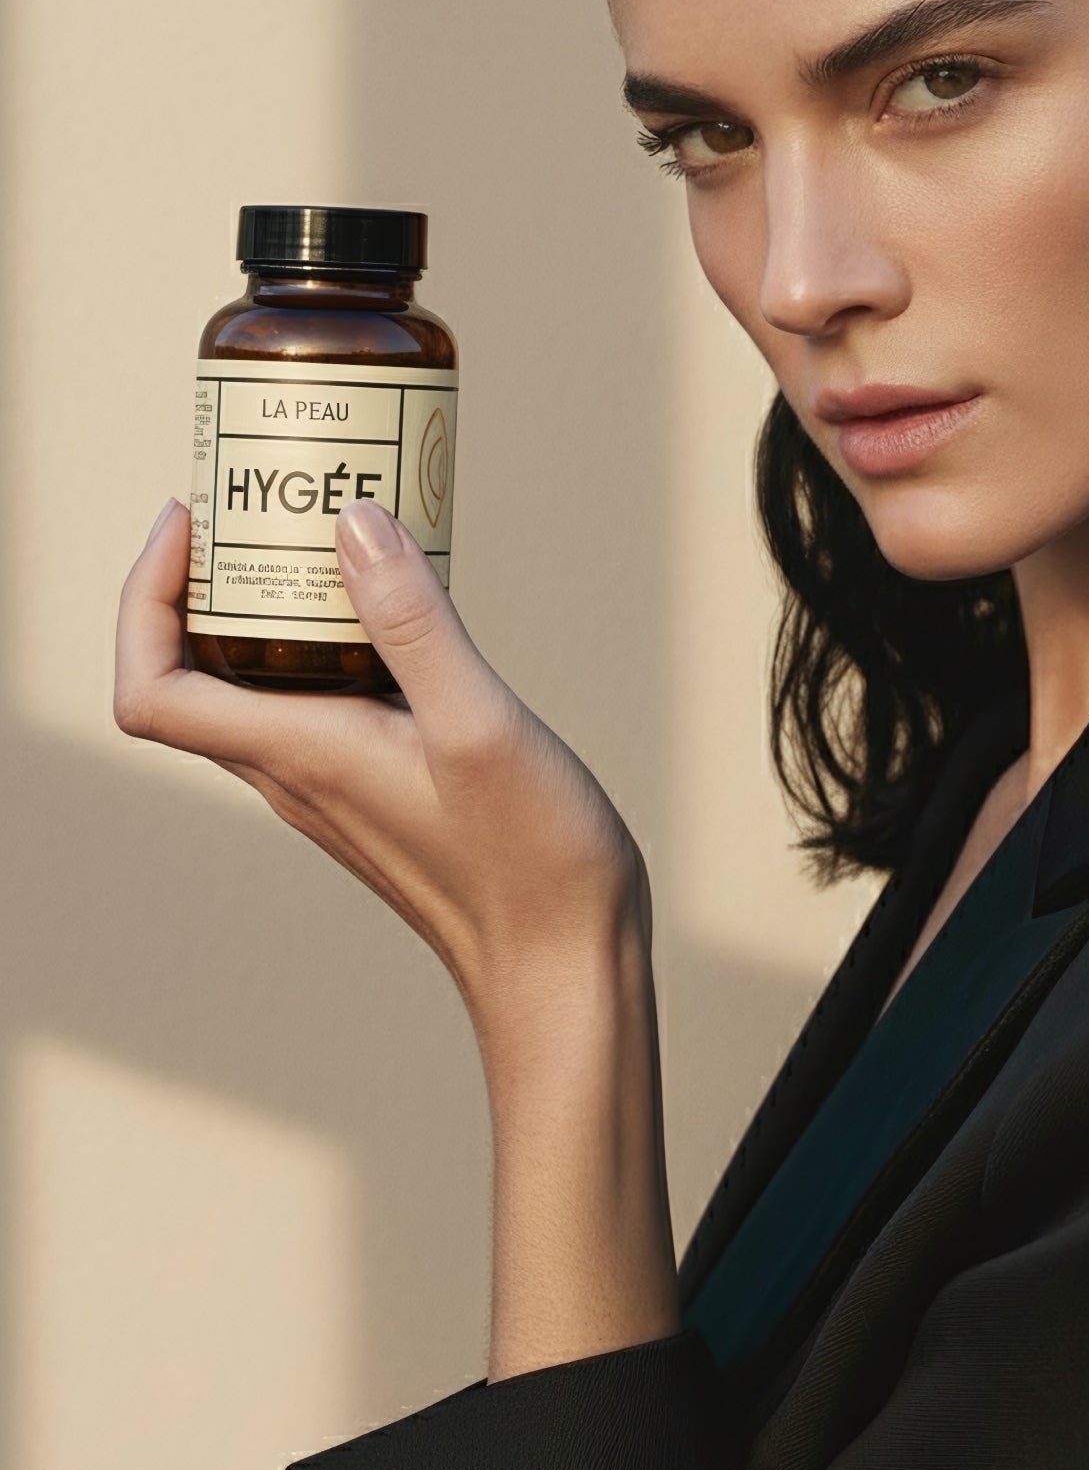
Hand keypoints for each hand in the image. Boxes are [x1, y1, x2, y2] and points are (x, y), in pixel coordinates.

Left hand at [114, 495, 651, 1024]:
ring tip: (330, 534)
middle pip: (195, 673)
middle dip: (207, 579)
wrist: (564, 967)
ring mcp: (337, 785)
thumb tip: (352, 523)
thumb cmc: (528, 865)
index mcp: (302, 755)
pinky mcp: (382, 787)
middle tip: (264, 502)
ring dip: (271, 607)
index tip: (193, 524)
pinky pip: (321, 702)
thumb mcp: (478, 724)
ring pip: (259, 686)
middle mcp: (300, 773)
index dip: (143, 598)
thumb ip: (415, 622)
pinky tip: (400, 611)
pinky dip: (333, 641)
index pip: (152, 686)